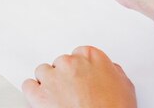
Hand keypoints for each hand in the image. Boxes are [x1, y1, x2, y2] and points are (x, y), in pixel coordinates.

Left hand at [22, 46, 136, 107]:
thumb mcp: (124, 87)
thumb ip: (111, 71)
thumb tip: (108, 71)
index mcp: (91, 56)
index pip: (79, 54)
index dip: (80, 68)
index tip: (80, 75)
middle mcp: (70, 63)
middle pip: (60, 62)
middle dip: (65, 75)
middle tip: (73, 90)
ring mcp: (52, 77)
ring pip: (43, 71)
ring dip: (49, 82)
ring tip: (59, 96)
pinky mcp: (39, 93)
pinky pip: (28, 85)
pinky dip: (33, 92)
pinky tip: (42, 98)